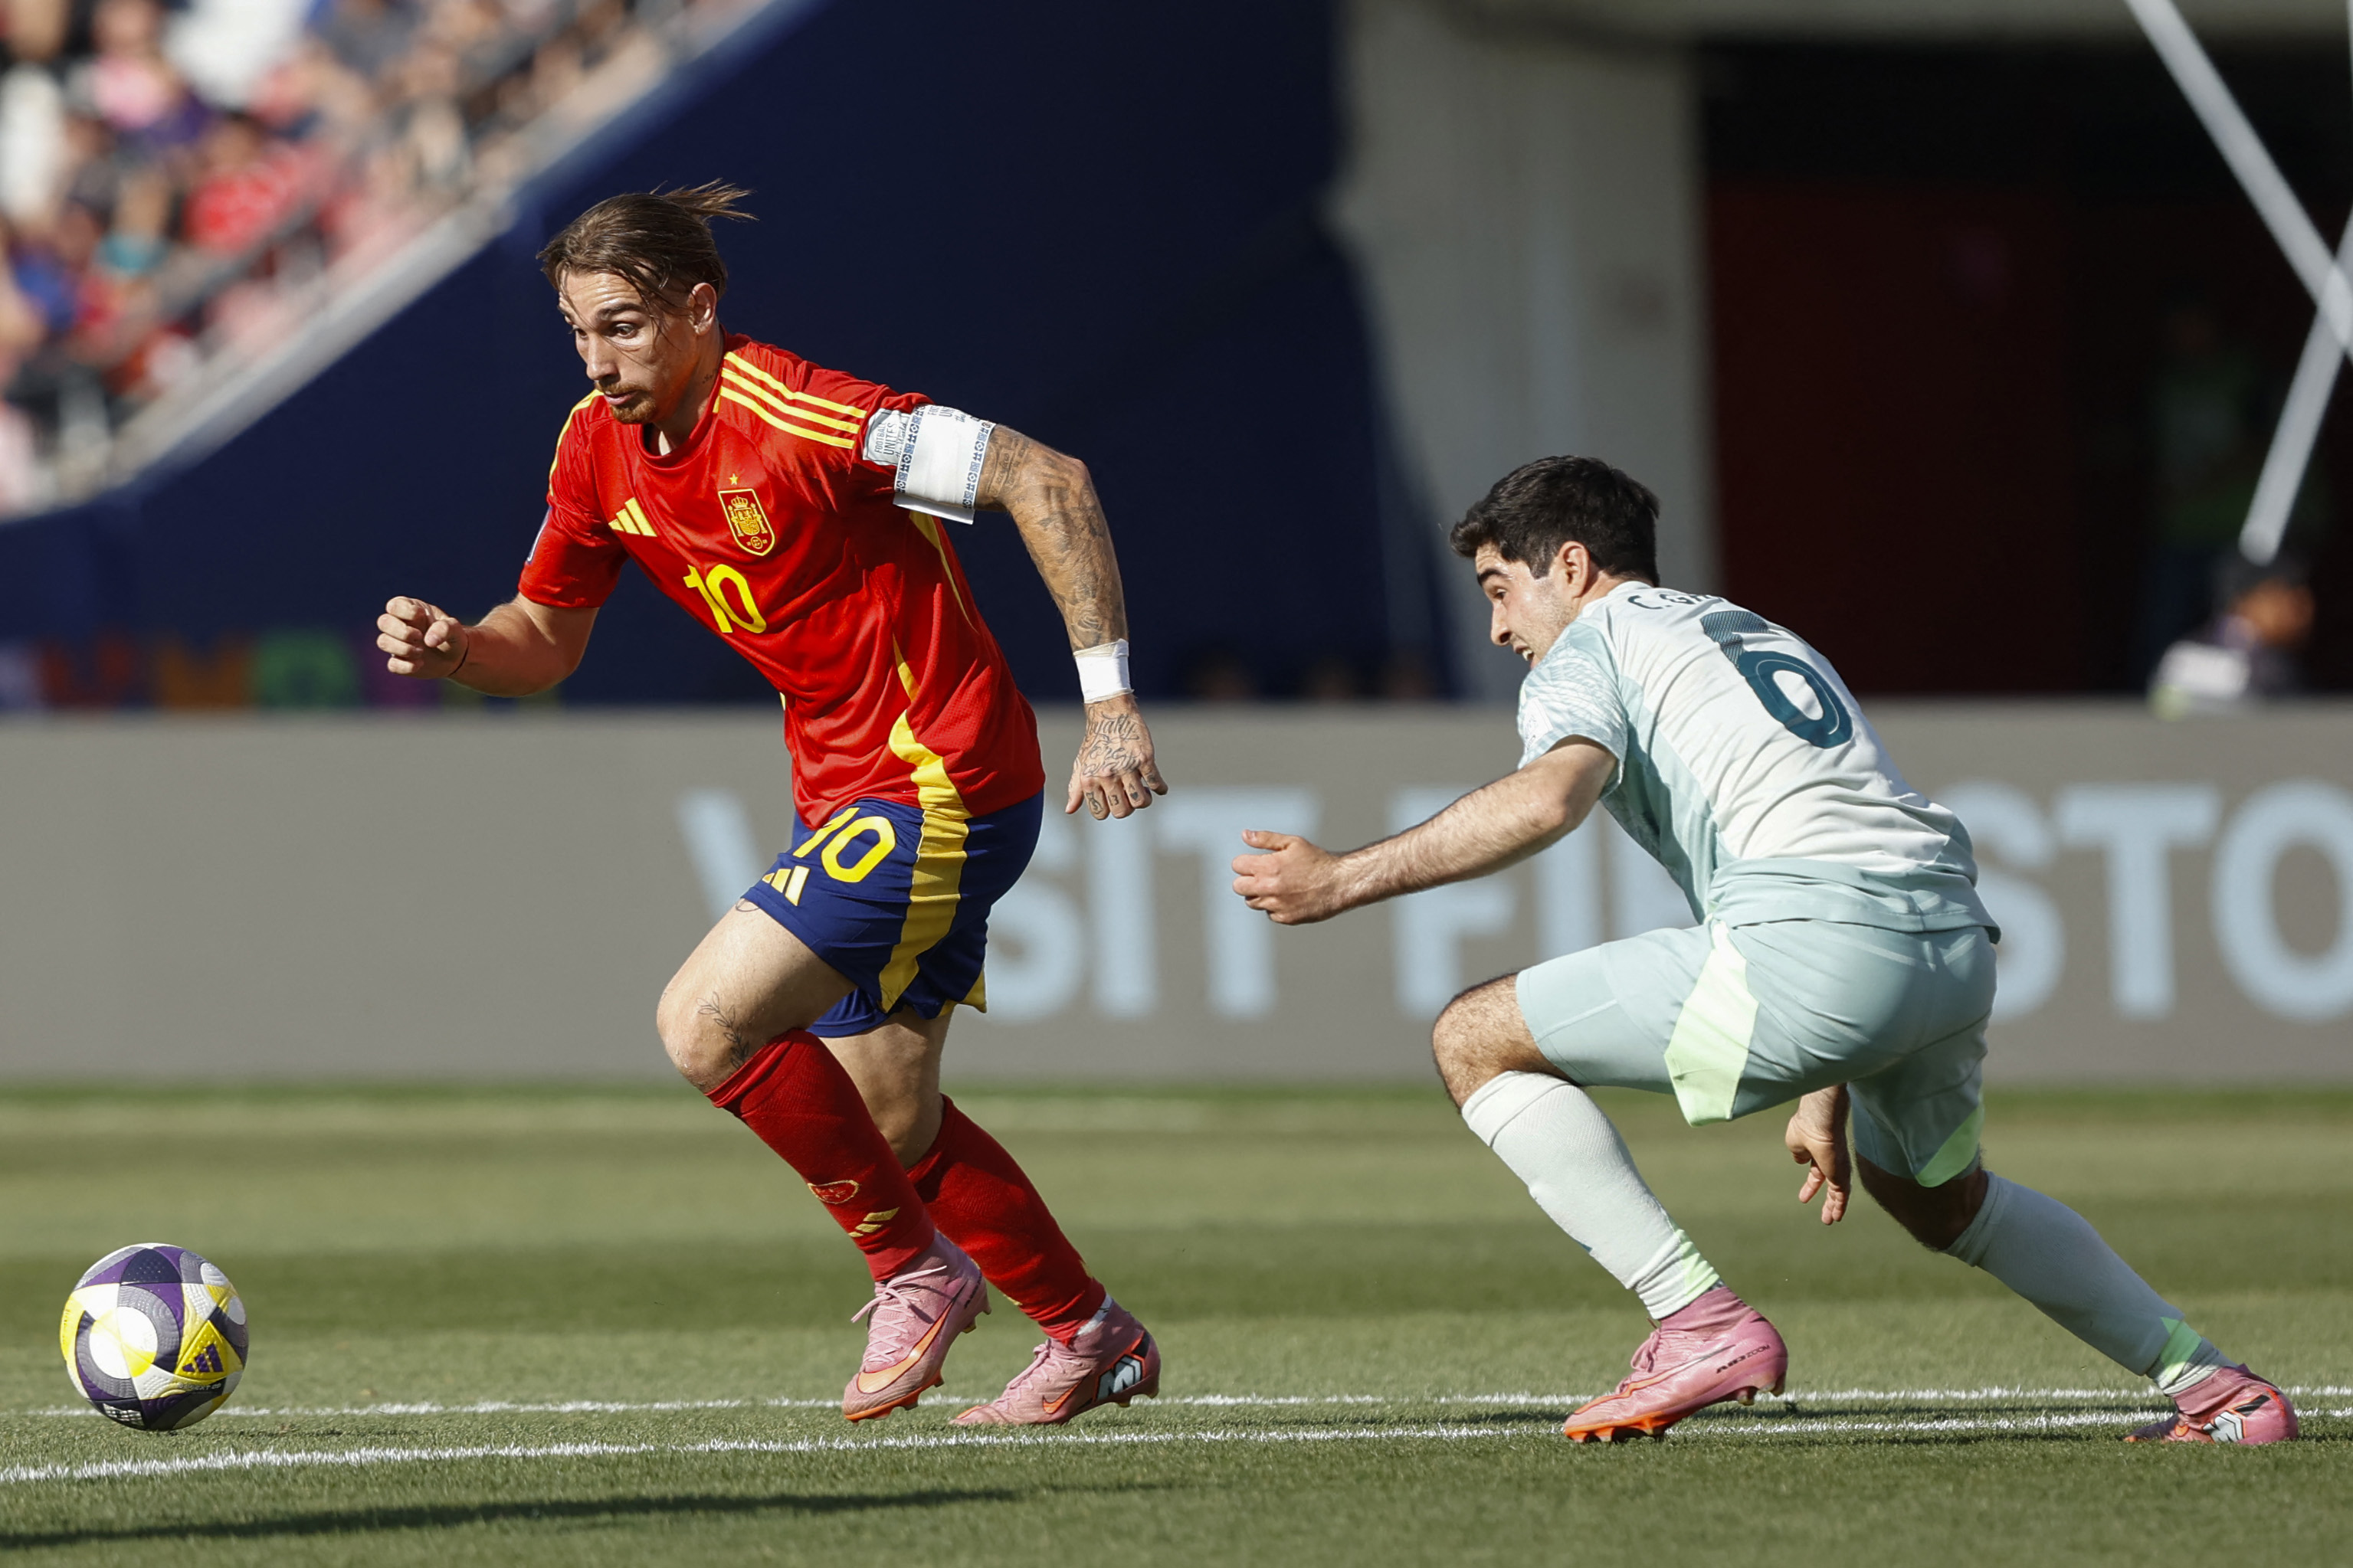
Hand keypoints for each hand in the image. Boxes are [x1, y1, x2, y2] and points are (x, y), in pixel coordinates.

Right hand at [378, 596, 468, 679]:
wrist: (456, 658)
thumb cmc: (452, 637)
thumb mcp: (455, 629)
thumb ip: (445, 628)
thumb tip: (428, 641)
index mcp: (410, 610)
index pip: (394, 605)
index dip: (404, 611)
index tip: (420, 615)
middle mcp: (399, 625)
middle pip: (383, 622)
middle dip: (402, 631)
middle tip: (419, 636)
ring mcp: (397, 643)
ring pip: (383, 642)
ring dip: (402, 648)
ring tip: (421, 651)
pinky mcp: (399, 661)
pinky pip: (392, 665)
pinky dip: (405, 666)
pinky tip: (420, 664)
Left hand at [1067, 693, 1166, 819]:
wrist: (1110, 713)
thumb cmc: (1095, 741)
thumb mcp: (1081, 764)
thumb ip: (1075, 789)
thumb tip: (1069, 810)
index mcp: (1090, 779)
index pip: (1101, 813)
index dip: (1109, 809)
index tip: (1114, 800)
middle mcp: (1107, 775)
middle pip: (1122, 811)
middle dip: (1127, 808)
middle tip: (1129, 796)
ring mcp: (1127, 767)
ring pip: (1141, 802)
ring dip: (1144, 800)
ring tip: (1143, 791)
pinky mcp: (1145, 758)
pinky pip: (1156, 783)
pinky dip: (1160, 788)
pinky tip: (1159, 787)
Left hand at [1231, 830, 1351, 924]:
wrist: (1340, 883)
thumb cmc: (1318, 861)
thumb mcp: (1293, 843)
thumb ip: (1266, 839)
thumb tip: (1246, 835)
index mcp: (1268, 866)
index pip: (1237, 866)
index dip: (1245, 862)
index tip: (1255, 863)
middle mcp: (1269, 887)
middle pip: (1238, 887)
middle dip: (1247, 880)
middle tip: (1262, 876)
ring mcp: (1276, 905)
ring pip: (1252, 902)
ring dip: (1259, 894)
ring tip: (1278, 886)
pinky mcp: (1286, 918)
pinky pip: (1270, 913)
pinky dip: (1275, 907)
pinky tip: (1289, 897)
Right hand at [1784, 1085, 1850, 1224]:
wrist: (1818, 1119)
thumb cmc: (1805, 1126)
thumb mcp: (1795, 1144)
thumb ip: (1799, 1154)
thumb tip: (1801, 1159)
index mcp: (1819, 1153)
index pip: (1817, 1174)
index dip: (1811, 1186)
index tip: (1803, 1198)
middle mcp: (1832, 1161)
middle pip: (1831, 1185)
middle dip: (1827, 1201)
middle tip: (1826, 1215)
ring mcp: (1839, 1167)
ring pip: (1839, 1192)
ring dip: (1834, 1207)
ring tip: (1829, 1220)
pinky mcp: (1842, 1173)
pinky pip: (1843, 1194)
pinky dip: (1840, 1205)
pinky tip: (1836, 1215)